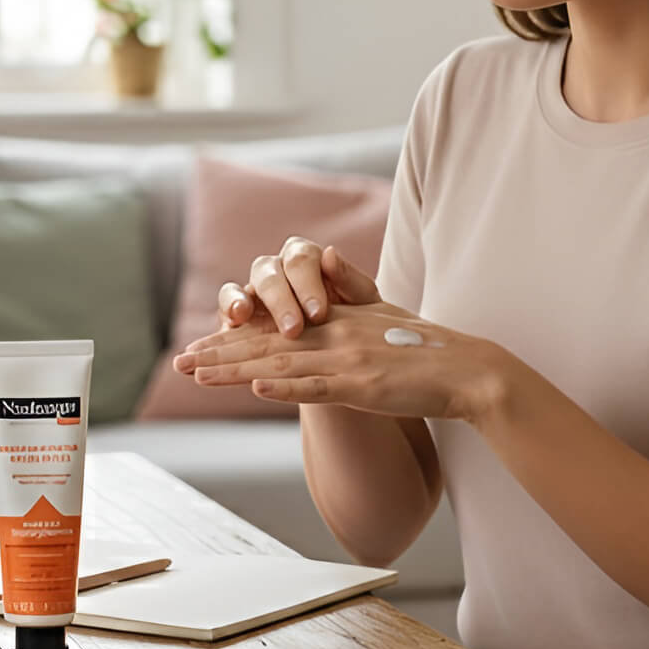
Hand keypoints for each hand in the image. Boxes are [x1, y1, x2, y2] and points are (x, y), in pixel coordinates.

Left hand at [172, 302, 508, 422]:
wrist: (468, 370)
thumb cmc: (427, 348)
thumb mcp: (386, 312)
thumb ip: (353, 290)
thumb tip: (326, 259)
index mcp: (337, 320)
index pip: (274, 327)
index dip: (234, 336)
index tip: (200, 345)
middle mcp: (335, 334)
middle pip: (266, 343)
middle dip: (220, 351)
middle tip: (180, 361)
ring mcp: (347, 359)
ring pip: (280, 364)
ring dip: (235, 370)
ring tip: (198, 375)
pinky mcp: (364, 384)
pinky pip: (317, 388)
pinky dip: (285, 389)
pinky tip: (255, 389)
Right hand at [219, 237, 380, 340]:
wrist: (342, 351)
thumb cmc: (355, 322)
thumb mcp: (362, 305)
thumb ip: (349, 280)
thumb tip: (331, 252)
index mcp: (306, 259)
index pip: (302, 259)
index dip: (308, 285)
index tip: (318, 313)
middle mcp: (277, 269)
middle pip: (269, 272)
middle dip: (280, 300)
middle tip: (293, 330)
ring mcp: (253, 290)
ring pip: (241, 284)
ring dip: (241, 301)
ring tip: (243, 317)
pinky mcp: (236, 313)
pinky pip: (225, 306)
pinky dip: (226, 312)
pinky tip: (231, 324)